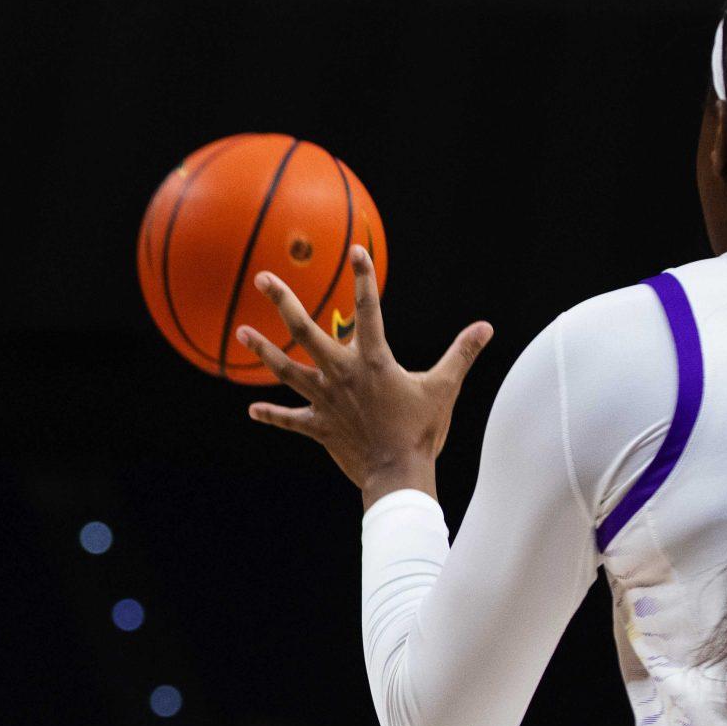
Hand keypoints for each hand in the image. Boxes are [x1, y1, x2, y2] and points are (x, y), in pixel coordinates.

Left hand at [238, 245, 492, 506]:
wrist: (398, 474)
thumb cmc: (421, 431)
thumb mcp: (444, 388)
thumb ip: (461, 354)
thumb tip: (485, 327)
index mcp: (372, 361)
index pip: (368, 309)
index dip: (363, 278)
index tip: (356, 251)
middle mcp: (341, 375)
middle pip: (304, 331)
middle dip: (283, 302)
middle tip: (262, 279)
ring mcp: (325, 401)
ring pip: (286, 370)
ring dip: (263, 350)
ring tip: (241, 332)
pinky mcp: (318, 427)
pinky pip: (290, 419)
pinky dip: (272, 415)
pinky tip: (253, 411)